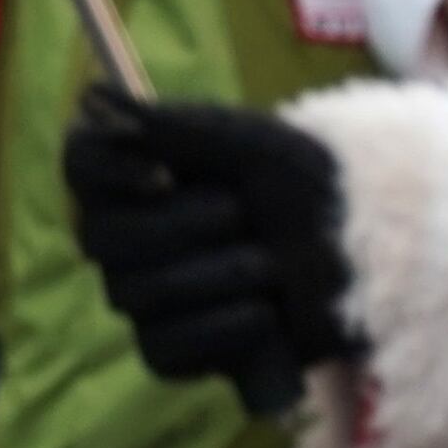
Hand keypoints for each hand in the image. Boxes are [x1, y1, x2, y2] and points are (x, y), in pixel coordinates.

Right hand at [62, 87, 357, 419]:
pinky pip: (164, 352)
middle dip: (177, 228)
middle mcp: (127, 236)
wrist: (369, 246)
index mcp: (135, 174)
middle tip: (239, 214)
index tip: (161, 175)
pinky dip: (219, 331)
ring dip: (214, 277)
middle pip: (100, 239)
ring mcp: (149, 297)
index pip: (78, 165)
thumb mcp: (243, 142)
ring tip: (270, 266)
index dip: (106, 172)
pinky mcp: (180, 351)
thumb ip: (168, 126)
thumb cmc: (303, 181)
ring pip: (135, 296)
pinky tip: (264, 315)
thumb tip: (93, 96)